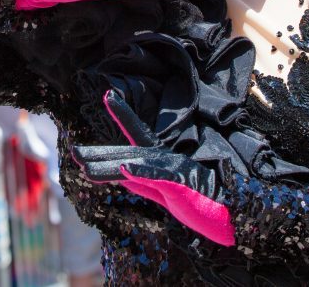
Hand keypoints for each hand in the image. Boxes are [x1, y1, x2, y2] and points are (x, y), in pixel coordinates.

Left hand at [72, 90, 233, 246]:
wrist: (235, 213)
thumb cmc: (206, 201)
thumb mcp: (168, 194)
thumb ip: (146, 183)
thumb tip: (122, 173)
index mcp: (164, 160)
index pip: (137, 135)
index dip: (122, 115)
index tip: (107, 94)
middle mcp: (167, 159)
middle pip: (128, 152)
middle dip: (100, 154)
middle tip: (73, 151)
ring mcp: (174, 170)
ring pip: (137, 164)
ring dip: (110, 165)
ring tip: (85, 166)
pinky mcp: (183, 184)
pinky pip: (160, 177)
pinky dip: (143, 172)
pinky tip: (125, 168)